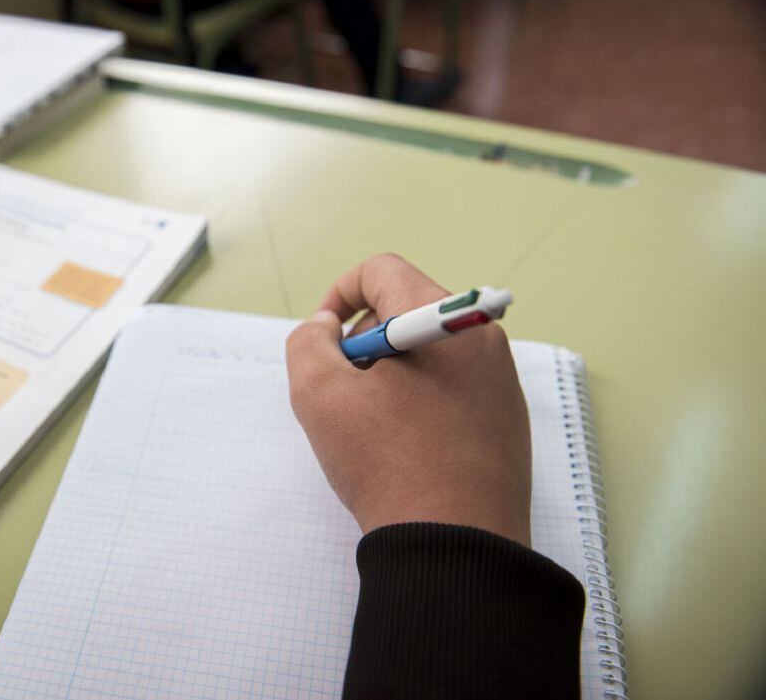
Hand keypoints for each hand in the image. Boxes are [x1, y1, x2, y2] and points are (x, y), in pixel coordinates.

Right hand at [285, 254, 531, 544]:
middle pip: (407, 309)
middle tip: (343, 388)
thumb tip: (326, 328)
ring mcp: (500, 381)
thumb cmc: (386, 462)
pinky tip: (404, 448)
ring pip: (429, 351)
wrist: (455, 544)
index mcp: (439, 318)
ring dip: (389, 373)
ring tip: (371, 425)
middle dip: (363, 340)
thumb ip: (308, 343)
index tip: (325, 341)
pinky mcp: (506, 420)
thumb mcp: (319, 395)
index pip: (382, 270)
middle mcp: (480, 338)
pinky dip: (419, 400)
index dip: (340, 295)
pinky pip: (453, 387)